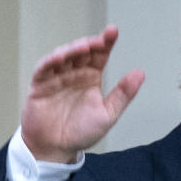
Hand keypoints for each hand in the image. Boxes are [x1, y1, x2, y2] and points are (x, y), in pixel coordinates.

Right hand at [20, 26, 144, 162]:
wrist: (56, 148)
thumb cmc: (81, 132)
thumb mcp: (107, 114)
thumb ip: (123, 95)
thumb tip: (140, 73)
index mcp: (91, 77)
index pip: (99, 55)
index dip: (106, 42)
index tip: (113, 32)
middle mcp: (74, 73)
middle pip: (82, 52)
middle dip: (91, 43)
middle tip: (102, 39)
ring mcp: (56, 76)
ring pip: (63, 55)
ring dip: (73, 49)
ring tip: (85, 48)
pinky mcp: (39, 83)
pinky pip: (44, 68)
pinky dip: (51, 61)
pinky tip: (61, 57)